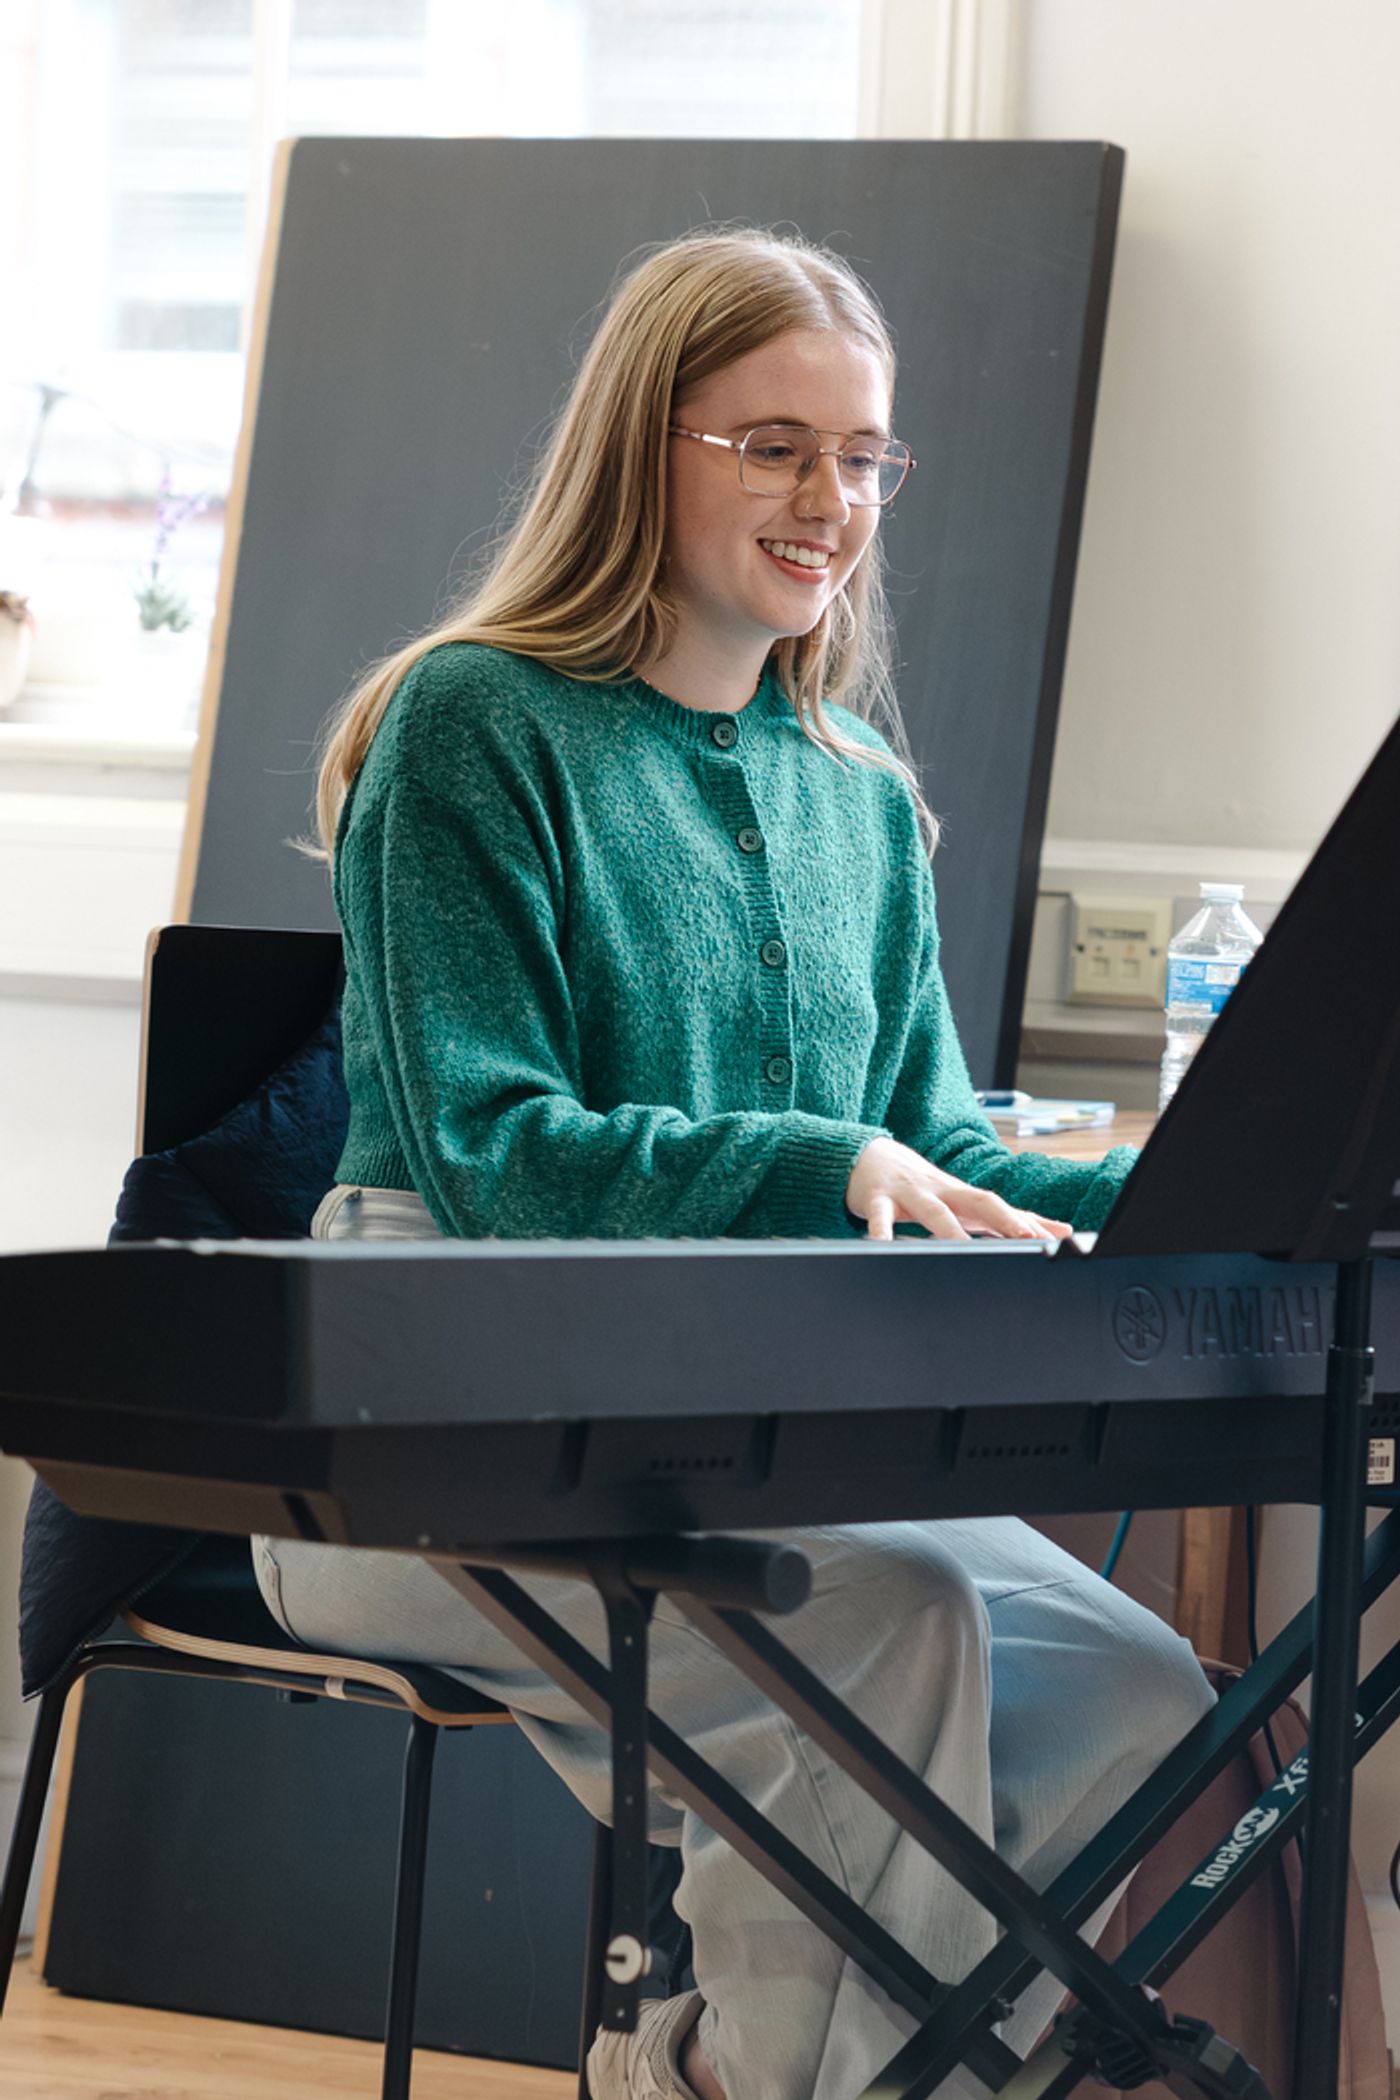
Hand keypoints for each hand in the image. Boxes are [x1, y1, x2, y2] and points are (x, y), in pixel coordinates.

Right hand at [846, 1136, 1072, 1243]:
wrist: (868, 1155)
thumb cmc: (923, 1185)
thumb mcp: (963, 1199)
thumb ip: (1008, 1217)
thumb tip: (1059, 1230)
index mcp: (963, 1195)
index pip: (1003, 1206)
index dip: (1028, 1222)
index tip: (1054, 1239)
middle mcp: (942, 1191)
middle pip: (978, 1201)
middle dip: (1003, 1218)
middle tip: (1024, 1238)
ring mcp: (910, 1193)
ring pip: (932, 1212)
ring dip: (947, 1230)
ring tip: (960, 1251)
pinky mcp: (877, 1199)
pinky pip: (879, 1216)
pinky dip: (880, 1231)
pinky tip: (881, 1246)